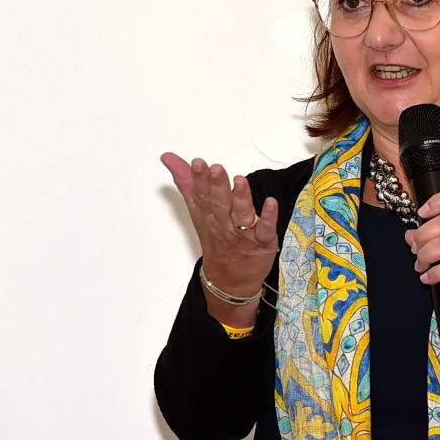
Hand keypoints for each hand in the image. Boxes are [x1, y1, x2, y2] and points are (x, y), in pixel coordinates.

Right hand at [161, 152, 278, 306]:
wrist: (229, 281)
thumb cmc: (216, 241)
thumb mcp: (197, 212)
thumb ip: (186, 182)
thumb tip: (169, 157)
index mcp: (208, 215)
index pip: (201, 195)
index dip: (200, 178)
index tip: (198, 162)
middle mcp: (224, 224)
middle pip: (219, 204)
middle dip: (217, 186)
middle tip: (216, 168)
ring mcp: (243, 234)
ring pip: (240, 215)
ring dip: (241, 198)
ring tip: (240, 181)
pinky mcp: (263, 242)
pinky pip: (265, 230)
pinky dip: (269, 217)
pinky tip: (271, 203)